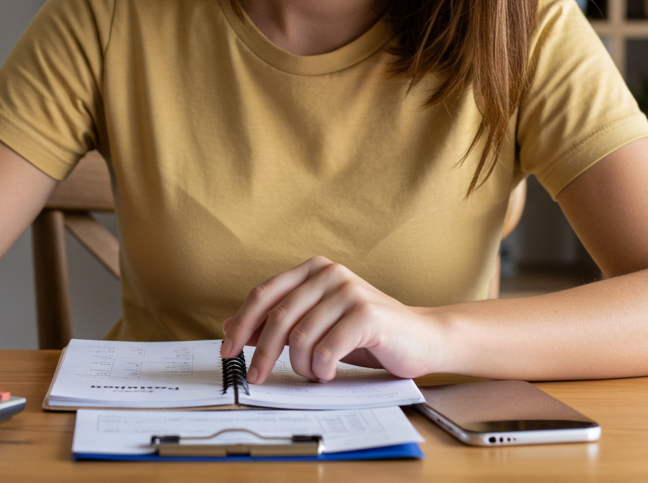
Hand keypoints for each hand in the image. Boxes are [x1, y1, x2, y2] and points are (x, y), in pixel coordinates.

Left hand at [220, 256, 441, 383]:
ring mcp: (349, 292)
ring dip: (300, 366)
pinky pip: (327, 350)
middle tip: (255, 378)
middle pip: (278, 317)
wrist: (422, 338)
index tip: (226, 350)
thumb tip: (230, 328)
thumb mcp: (317, 323)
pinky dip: (322, 369)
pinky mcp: (367, 315)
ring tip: (313, 374)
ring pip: (300, 337)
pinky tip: (329, 373)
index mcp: (313, 269)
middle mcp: (330, 273)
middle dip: (262, 353)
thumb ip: (279, 321)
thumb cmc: (366, 333)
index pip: (264, 295)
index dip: (241, 324)